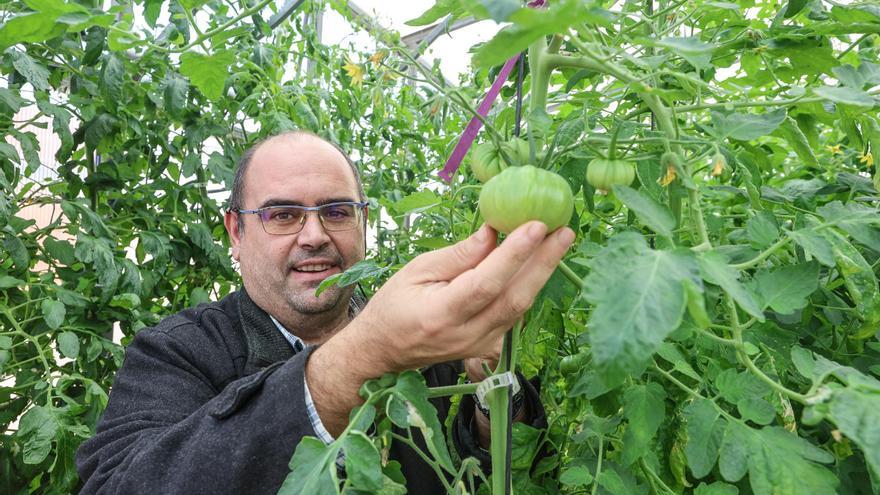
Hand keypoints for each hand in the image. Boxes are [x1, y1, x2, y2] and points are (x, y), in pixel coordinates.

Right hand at [308, 221, 572, 434]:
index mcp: (440, 314)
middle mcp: (465, 335)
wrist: (383, 351)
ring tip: (560, 240)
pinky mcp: (487, 346)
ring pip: (520, 308)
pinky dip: (529, 286)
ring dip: (542, 273)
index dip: (513, 255)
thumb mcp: (416, 271)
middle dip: (543, 263)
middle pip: (514, 299)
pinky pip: (514, 314)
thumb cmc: (393, 305)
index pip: (485, 283)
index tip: (536, 226)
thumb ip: (458, 255)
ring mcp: (479, 345)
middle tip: (564, 231)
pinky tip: (542, 263)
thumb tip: (494, 231)